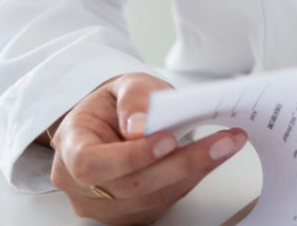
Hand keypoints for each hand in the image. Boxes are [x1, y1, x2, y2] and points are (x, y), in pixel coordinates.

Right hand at [46, 72, 247, 223]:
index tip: (168, 139)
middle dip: (180, 163)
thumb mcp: (123, 84)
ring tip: (225, 144)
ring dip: (193, 171)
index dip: (129, 157)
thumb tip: (141, 125)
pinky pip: (163, 202)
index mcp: (70, 146)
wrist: (111, 123)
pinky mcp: (130, 214)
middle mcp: (81, 185)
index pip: (91, 163)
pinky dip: (189, 180)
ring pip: (152, 198)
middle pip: (130, 186)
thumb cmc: (113, 105)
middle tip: (221, 141)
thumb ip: (133, 97)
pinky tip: (209, 159)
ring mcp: (105, 206)